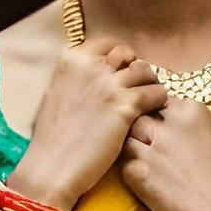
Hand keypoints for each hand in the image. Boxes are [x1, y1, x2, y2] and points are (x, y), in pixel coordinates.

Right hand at [8, 37, 167, 209]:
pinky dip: (159, 102)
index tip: (123, 74)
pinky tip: (152, 115)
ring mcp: (109, 85)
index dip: (120, 59)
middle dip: (136, 70)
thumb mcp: (58, 94)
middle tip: (137, 89)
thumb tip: (100, 72)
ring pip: (146, 72)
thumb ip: (78, 78)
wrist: (52, 166)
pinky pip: (157, 93)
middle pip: (129, 56)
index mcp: (72, 60)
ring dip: (150, 86)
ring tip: (147, 104)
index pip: (109, 44)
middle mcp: (91, 66)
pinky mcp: (126, 106)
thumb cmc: (53, 137)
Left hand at [116, 93, 210, 210]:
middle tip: (152, 149)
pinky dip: (132, 170)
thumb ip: (201, 125)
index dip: (159, 119)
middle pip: (140, 115)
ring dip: (134, 149)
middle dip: (143, 130)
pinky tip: (148, 181)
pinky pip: (124, 162)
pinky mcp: (136, 172)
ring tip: (150, 165)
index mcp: (192, 111)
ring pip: (127, 137)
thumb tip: (187, 121)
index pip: (160, 101)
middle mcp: (169, 124)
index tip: (163, 132)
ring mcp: (150, 148)